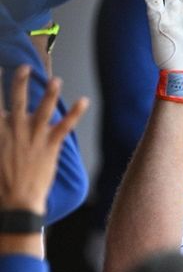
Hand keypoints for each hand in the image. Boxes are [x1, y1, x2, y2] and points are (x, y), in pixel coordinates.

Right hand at [0, 66, 87, 213]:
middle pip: (17, 102)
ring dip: (50, 94)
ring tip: (56, 80)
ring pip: (43, 110)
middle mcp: (14, 132)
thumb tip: (2, 125)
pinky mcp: (50, 146)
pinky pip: (65, 126)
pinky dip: (76, 113)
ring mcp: (33, 138)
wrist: (16, 203)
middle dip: (19, 83)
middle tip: (24, 68)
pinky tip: (84, 101)